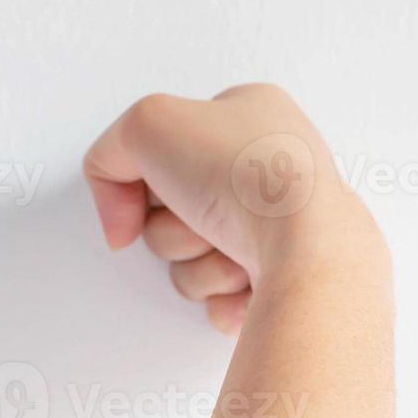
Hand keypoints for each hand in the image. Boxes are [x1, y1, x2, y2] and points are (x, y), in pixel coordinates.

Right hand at [83, 83, 379, 333]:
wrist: (308, 249)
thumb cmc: (248, 177)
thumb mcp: (148, 124)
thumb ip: (109, 155)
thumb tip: (120, 220)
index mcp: (253, 116)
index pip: (166, 150)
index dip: (150, 174)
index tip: (165, 180)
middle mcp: (272, 171)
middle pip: (175, 213)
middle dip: (175, 228)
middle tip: (204, 216)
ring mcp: (283, 230)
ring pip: (195, 262)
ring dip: (200, 265)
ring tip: (235, 250)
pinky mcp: (287, 281)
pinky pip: (224, 301)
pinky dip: (226, 298)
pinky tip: (251, 281)